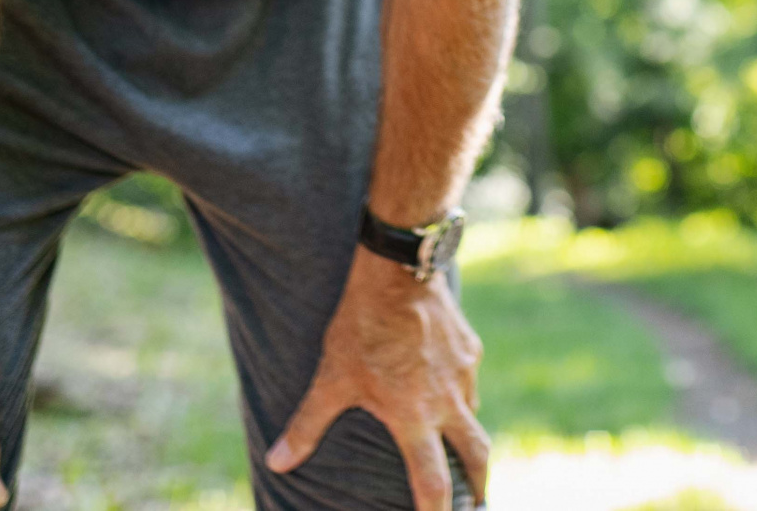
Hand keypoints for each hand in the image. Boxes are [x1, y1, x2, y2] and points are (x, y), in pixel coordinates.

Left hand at [269, 246, 488, 510]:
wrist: (398, 269)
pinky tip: (443, 384)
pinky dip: (459, 394)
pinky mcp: (470, 347)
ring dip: (466, 434)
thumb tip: (277, 462)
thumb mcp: (330, 376)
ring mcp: (463, 373)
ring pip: (473, 414)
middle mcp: (447, 400)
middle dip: (480, 485)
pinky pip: (468, 381)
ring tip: (454, 443)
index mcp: (414, 416)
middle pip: (477, 455)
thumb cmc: (361, 324)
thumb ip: (307, 424)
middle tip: (477, 502)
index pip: (433, 480)